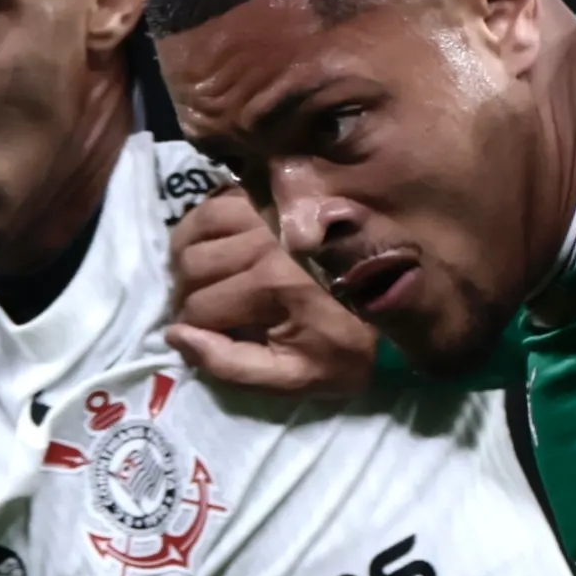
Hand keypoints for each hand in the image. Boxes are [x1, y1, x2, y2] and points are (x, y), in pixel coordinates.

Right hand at [165, 185, 374, 401]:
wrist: (398, 299)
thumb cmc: (348, 346)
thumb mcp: (297, 376)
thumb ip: (233, 365)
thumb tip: (177, 336)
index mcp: (270, 288)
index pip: (198, 309)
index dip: (189, 330)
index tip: (200, 340)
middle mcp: (263, 242)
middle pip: (190, 266)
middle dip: (182, 296)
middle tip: (196, 313)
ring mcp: (268, 214)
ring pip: (195, 228)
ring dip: (184, 258)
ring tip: (196, 281)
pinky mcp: (273, 198)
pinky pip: (215, 203)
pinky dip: (201, 226)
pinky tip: (211, 248)